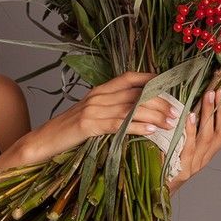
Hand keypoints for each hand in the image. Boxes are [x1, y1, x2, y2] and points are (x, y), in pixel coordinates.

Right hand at [15, 71, 179, 165]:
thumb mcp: (92, 116)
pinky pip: (118, 124)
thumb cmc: (69, 132)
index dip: (153, 79)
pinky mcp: (88, 125)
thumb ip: (112, 110)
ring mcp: (92, 109)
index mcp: (100, 90)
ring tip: (172, 122)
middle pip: (136, 93)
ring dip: (155, 114)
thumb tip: (139, 113)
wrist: (42, 142)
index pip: (131, 77)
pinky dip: (138, 126)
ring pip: (131, 108)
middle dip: (161, 101)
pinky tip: (151, 131)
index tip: (173, 86)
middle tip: (179, 110)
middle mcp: (98, 95)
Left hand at [167, 87, 220, 194]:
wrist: (153, 193)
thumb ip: (188, 133)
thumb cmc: (164, 167)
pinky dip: (191, 130)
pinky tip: (191, 116)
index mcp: (207, 155)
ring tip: (209, 95)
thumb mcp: (180, 148)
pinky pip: (189, 147)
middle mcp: (204, 160)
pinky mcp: (181, 169)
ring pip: (208, 137)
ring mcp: (194, 165)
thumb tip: (193, 106)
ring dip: (210, 114)